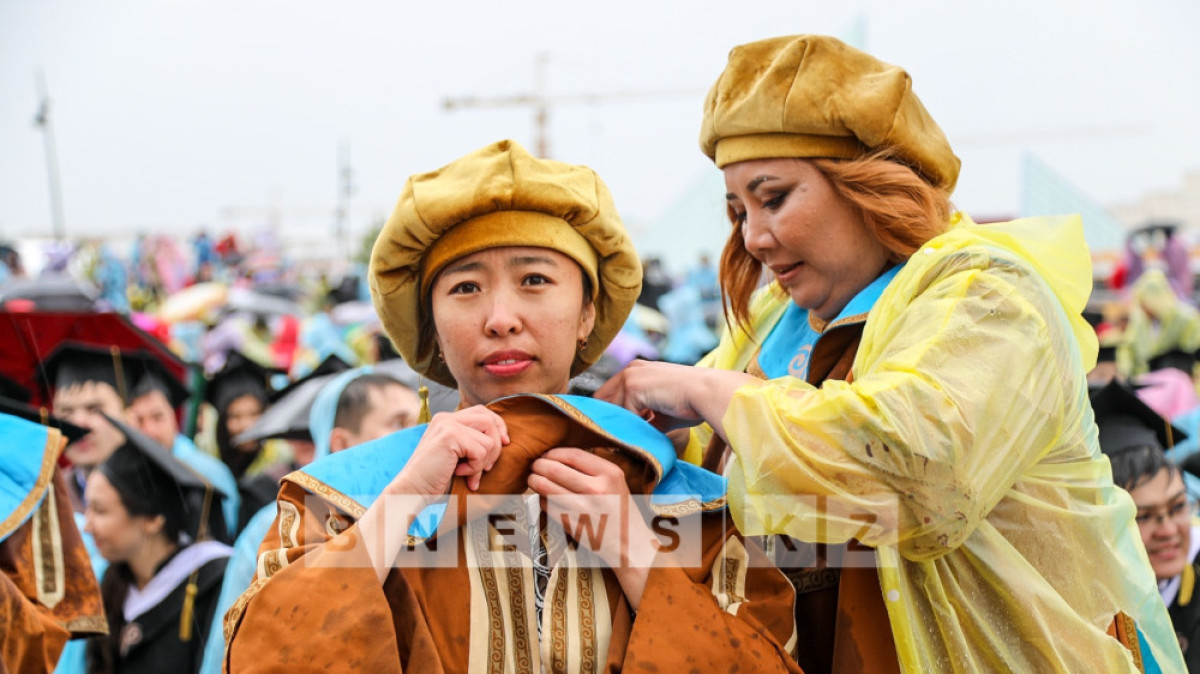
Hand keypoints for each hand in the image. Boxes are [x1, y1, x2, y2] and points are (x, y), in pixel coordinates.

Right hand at [384, 406, 507, 498]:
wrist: (411, 491)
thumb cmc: (435, 479)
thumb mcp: (457, 456)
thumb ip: (472, 442)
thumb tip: (503, 440)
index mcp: (447, 419)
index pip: (483, 412)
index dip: (498, 428)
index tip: (503, 445)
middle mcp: (446, 417)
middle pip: (489, 419)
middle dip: (495, 446)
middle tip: (485, 467)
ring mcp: (447, 425)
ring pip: (488, 438)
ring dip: (483, 461)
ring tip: (468, 474)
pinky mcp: (449, 436)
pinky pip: (481, 450)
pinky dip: (475, 467)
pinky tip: (459, 473)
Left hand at [528, 447, 658, 608]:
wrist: (629, 543)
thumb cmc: (620, 510)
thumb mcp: (615, 481)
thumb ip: (592, 468)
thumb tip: (559, 457)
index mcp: (609, 474)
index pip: (573, 455)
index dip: (554, 453)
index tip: (547, 455)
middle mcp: (597, 489)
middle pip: (556, 469)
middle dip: (539, 465)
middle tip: (535, 466)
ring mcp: (584, 508)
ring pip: (548, 488)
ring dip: (535, 481)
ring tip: (533, 479)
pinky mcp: (573, 525)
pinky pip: (549, 507)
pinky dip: (542, 500)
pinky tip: (543, 498)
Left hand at [595, 360, 759, 436]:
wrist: (707, 393)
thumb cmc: (691, 403)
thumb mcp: (660, 412)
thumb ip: (643, 419)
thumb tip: (630, 438)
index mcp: (637, 371)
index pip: (610, 394)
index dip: (611, 414)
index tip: (616, 433)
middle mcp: (630, 370)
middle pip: (603, 400)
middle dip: (608, 420)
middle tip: (613, 440)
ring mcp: (630, 377)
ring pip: (610, 409)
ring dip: (617, 426)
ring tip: (623, 442)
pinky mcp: (632, 388)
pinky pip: (622, 416)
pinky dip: (629, 429)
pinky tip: (637, 438)